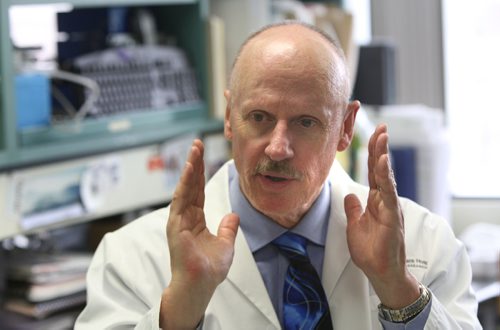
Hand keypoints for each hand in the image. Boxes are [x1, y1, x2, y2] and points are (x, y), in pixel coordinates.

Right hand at [160, 139, 239, 328]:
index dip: (200, 173)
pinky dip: (185, 184)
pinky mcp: (176, 225)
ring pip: (185, 188)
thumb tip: (233, 215)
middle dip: (194, 164)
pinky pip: (181, 200)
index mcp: (195, 220)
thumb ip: (227, 228)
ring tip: (194, 150)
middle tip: (197, 144)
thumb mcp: (225, 244)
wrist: (200, 285)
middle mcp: (185, 217)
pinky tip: (189, 169)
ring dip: (189, 168)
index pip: (198, 191)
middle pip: (190, 185)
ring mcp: (179, 220)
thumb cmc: (210, 268)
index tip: (202, 155)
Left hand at [344, 124, 418, 308]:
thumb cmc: (370, 251)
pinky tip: (382, 162)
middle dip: (380, 147)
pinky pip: (387, 193)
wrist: (381, 271)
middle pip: (381, 170)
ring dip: (383, 156)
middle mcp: (385, 201)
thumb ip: (354, 209)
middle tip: (381, 127)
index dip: (372, 154)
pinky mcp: (392, 216)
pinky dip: (385, 177)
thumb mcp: (355, 226)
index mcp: (376, 201)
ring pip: (386, 177)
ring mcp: (390, 207)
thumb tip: (350, 196)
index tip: (373, 135)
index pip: (373, 173)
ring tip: (382, 136)